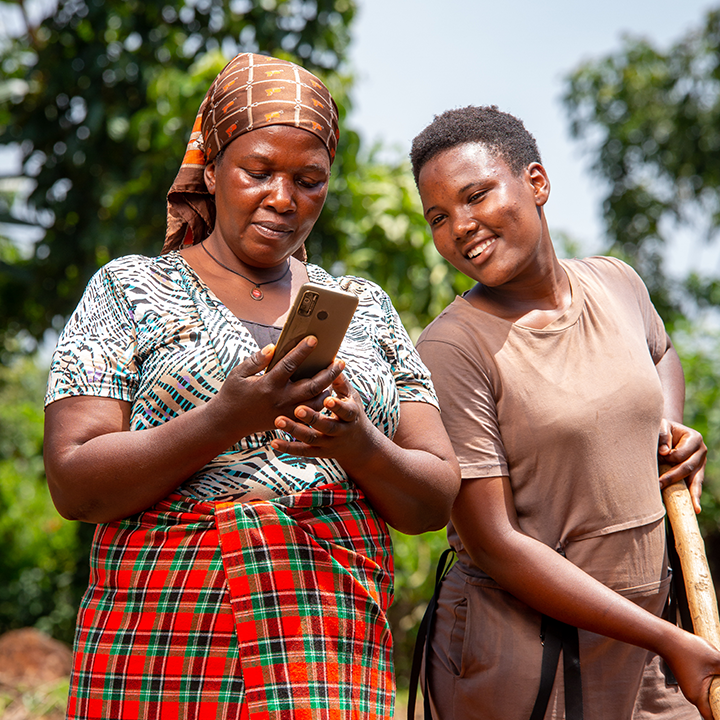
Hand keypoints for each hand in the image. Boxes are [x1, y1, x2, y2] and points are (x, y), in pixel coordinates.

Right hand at [217, 336, 343, 436]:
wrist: (228, 422)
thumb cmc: (233, 394)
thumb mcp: (238, 374)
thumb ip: (256, 360)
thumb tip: (272, 347)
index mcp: (268, 384)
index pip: (290, 364)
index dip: (303, 350)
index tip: (314, 339)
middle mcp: (280, 399)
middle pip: (312, 385)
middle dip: (328, 373)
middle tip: (340, 362)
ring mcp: (286, 412)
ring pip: (316, 402)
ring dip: (328, 389)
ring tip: (336, 376)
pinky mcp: (288, 421)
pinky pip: (310, 414)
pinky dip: (320, 404)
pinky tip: (326, 392)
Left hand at [270, 372, 374, 467]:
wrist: (358, 445)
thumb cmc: (352, 412)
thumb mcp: (352, 398)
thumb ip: (341, 383)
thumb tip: (335, 361)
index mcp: (351, 415)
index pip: (345, 410)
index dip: (336, 405)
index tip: (326, 397)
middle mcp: (340, 431)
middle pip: (326, 425)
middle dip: (312, 418)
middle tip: (297, 408)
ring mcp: (328, 443)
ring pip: (311, 438)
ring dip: (295, 430)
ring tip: (279, 421)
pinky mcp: (318, 451)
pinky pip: (301, 451)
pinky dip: (288, 447)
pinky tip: (274, 442)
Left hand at [658, 418, 706, 512]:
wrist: (666, 432)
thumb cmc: (661, 429)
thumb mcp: (661, 426)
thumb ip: (662, 434)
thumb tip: (664, 452)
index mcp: (694, 438)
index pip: (681, 453)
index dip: (669, 458)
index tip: (657, 458)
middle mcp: (701, 452)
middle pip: (688, 468)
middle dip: (672, 477)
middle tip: (657, 484)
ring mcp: (700, 464)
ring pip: (695, 480)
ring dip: (689, 492)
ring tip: (691, 507)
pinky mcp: (696, 473)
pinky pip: (695, 485)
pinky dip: (694, 496)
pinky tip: (695, 508)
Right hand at [662, 630, 719, 719]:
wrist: (667, 638)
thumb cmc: (687, 648)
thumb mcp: (716, 660)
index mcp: (697, 696)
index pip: (712, 717)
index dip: (719, 717)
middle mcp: (692, 695)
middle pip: (712, 707)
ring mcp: (691, 687)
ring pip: (710, 696)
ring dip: (718, 692)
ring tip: (717, 675)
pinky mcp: (690, 679)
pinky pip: (705, 688)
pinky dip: (713, 685)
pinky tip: (716, 673)